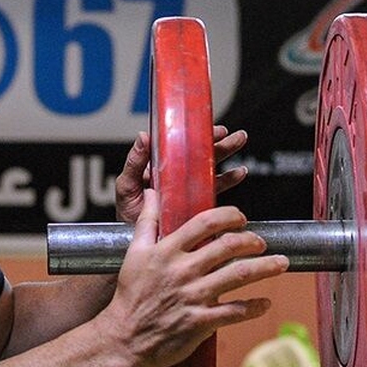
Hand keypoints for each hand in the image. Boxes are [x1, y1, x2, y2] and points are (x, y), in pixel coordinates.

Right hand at [100, 189, 287, 366]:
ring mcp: (193, 297)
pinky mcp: (200, 322)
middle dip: (252, 240)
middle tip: (261, 242)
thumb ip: (146, 221)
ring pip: (239, 275)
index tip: (241, 219)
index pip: (205, 222)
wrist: (124, 339)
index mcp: (167, 251)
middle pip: (228, 246)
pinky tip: (265, 302)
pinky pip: (235, 312)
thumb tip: (151, 191)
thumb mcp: (134, 254)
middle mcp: (182, 271)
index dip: (229, 216)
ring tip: (281, 263)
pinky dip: (255, 306)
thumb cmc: (130, 296)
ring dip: (266, 267)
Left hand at [115, 126, 251, 223]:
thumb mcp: (127, 185)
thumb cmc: (128, 212)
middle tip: (233, 134)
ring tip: (239, 142)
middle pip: (200, 154)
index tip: (208, 127)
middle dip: (218, 142)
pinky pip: (214, 190)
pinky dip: (228, 180)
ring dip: (227, 155)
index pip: (180, 144)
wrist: (136, 239)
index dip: (195, 134)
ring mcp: (188, 189)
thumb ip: (134, 162)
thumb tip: (143, 136)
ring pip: (210, 168)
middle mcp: (177, 175)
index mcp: (160, 166)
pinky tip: (238, 173)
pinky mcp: (196, 204)